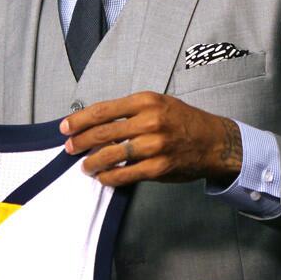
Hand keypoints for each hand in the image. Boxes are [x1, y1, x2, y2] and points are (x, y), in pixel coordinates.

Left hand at [60, 91, 242, 186]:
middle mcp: (149, 121)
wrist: (214, 141)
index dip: (79, 120)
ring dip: (92, 162)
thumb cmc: (183, 121)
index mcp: (146, 101)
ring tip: (85, 166)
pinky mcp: (159, 167)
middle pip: (103, 132)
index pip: (103, 110)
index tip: (66, 127)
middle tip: (69, 148)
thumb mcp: (158, 104)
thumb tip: (97, 123)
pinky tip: (103, 177)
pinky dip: (110, 177)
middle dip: (80, 142)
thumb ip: (130, 112)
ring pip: (111, 155)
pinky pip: (126, 174)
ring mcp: (154, 145)